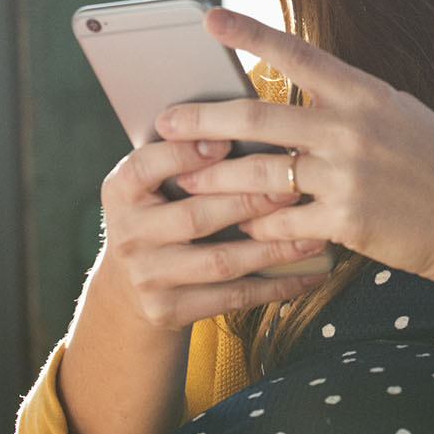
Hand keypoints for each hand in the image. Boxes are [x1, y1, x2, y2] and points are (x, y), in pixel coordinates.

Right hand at [96, 136, 327, 330]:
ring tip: (313, 234)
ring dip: (272, 248)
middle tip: (294, 188)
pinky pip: (232, 298)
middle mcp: (127, 234)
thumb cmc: (160, 213)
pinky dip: (276, 286)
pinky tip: (309, 273)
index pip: (145, 167)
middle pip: (195, 217)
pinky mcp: (168, 310)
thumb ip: (186, 156)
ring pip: (220, 261)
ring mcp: (147, 276)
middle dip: (249, 201)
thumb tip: (251, 122)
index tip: (225, 142)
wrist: (129, 288)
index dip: (183, 155)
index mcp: (120, 190)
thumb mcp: (155, 183)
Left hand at [159, 8, 433, 284]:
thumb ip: (347, 106)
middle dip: (203, 118)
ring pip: (258, 173)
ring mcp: (349, 174)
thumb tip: (292, 98)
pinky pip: (283, 221)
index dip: (249, 33)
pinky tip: (242, 228)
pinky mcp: (348, 220)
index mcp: (364, 93)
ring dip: (215, 178)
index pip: (297, 53)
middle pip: (258, 116)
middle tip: (165, 121)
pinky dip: (258, 226)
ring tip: (185, 182)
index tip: (208, 18)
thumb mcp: (399, 116)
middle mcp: (353, 127)